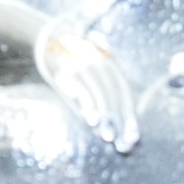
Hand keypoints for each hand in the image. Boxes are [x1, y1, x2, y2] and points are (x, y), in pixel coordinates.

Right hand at [38, 22, 143, 151]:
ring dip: (105, 118)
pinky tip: (92, 120)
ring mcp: (85, 66)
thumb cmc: (76, 62)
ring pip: (100, 96)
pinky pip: (82, 91)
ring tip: (107, 137)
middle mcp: (101, 64)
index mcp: (111, 64)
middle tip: (122, 142)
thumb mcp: (94, 70)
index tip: (134, 134)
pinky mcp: (68, 71)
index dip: (130, 114)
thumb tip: (111, 122)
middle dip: (119, 121)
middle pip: (114, 97)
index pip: (124, 93)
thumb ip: (106, 90)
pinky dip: (89, 107)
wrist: (50, 41)